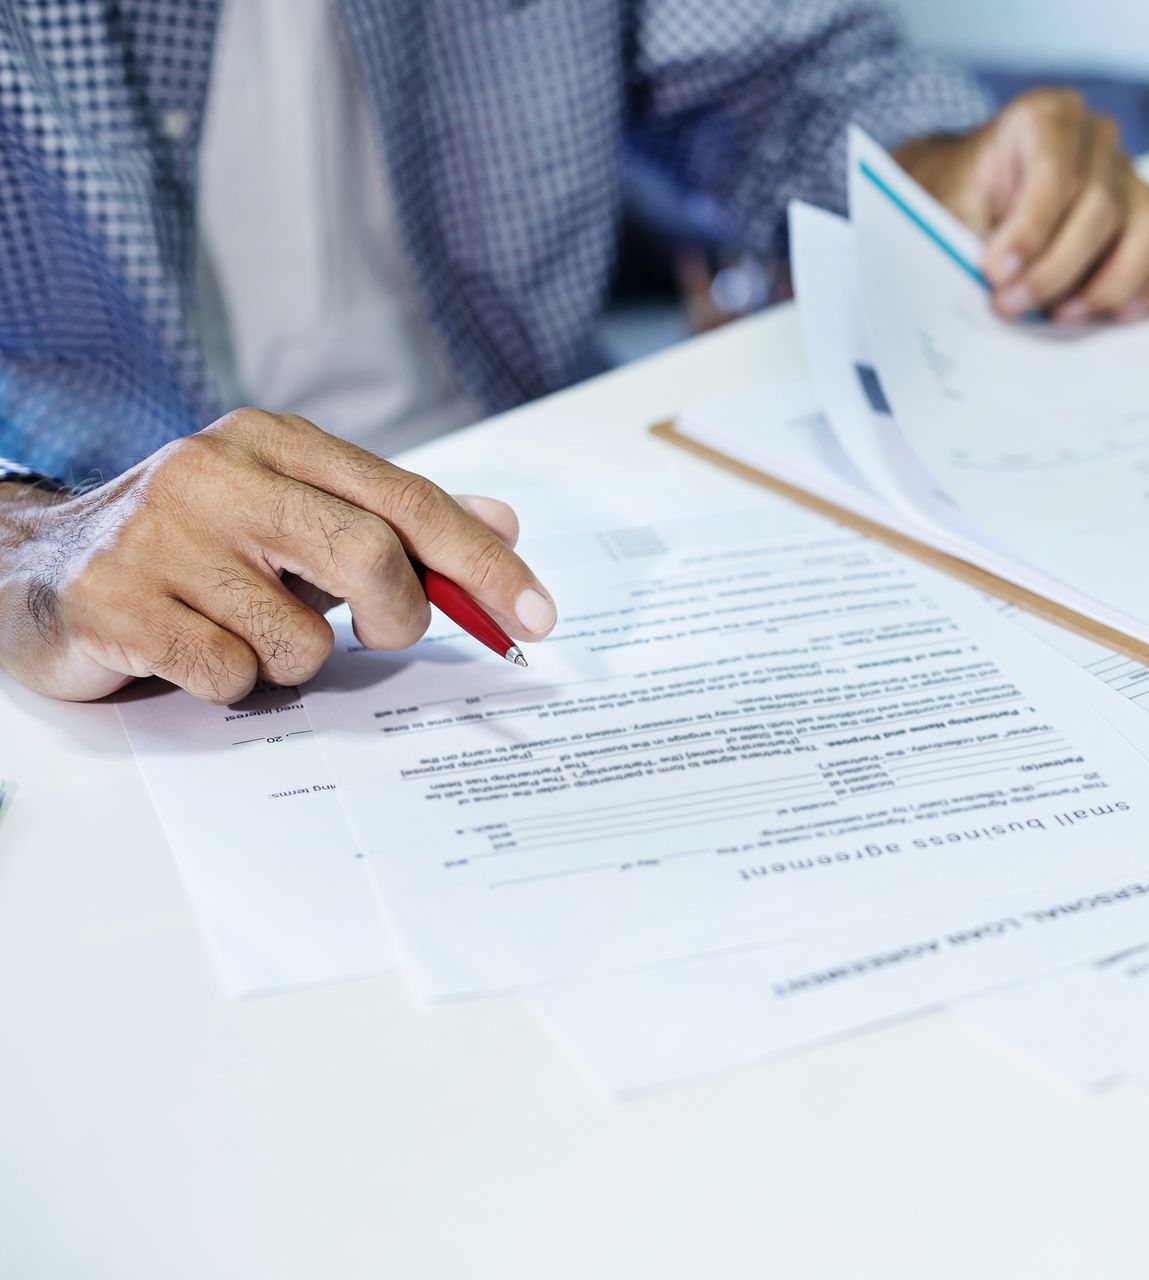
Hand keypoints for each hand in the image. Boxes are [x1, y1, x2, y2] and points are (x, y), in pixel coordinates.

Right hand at [0, 409, 555, 703]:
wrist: (33, 565)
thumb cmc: (190, 546)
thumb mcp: (294, 513)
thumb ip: (394, 520)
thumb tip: (501, 522)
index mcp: (273, 440)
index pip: (408, 501)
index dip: (485, 564)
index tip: (541, 617)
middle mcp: (215, 472)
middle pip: (370, 556)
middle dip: (399, 617)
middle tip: (385, 636)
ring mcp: (159, 535)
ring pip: (301, 637)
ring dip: (294, 661)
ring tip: (244, 632)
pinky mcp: (113, 601)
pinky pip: (231, 675)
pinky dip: (232, 683)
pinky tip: (193, 651)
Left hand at [894, 88, 1148, 324]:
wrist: (979, 202)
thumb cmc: (964, 201)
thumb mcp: (948, 207)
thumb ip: (965, 235)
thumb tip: (992, 282)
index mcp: (1049, 116)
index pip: (1056, 172)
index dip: (1030, 230)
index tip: (996, 273)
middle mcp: (1100, 140)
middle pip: (1100, 208)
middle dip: (1055, 269)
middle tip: (1011, 306)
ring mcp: (1135, 178)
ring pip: (1148, 230)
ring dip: (1107, 286)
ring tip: (1061, 317)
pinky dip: (1148, 291)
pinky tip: (1110, 316)